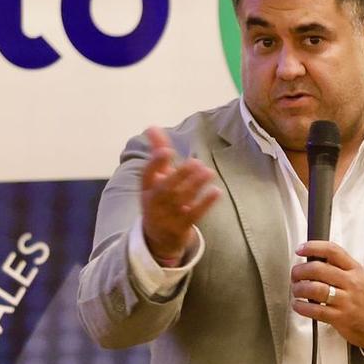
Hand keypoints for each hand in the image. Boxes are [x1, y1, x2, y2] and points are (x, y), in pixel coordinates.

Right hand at [138, 125, 220, 265]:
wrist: (158, 237)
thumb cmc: (160, 199)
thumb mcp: (157, 178)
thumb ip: (157, 152)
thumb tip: (151, 126)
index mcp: (147, 188)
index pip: (147, 175)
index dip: (155, 163)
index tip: (166, 151)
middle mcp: (155, 202)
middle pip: (165, 189)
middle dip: (179, 176)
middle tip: (195, 162)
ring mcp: (168, 216)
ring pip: (181, 200)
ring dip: (195, 186)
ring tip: (209, 172)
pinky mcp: (182, 226)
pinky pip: (194, 215)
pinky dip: (205, 203)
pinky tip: (216, 191)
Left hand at [291, 240, 363, 353]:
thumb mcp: (358, 278)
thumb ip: (339, 268)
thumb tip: (313, 260)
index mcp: (354, 269)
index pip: (332, 250)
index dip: (313, 247)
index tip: (300, 249)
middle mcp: (350, 282)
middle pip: (318, 269)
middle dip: (300, 271)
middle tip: (295, 274)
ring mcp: (345, 300)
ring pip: (315, 288)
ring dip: (299, 289)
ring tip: (296, 290)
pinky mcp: (340, 317)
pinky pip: (315, 310)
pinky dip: (301, 307)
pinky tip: (298, 305)